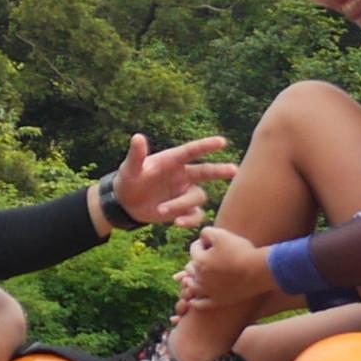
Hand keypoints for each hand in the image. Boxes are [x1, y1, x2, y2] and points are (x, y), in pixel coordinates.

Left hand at [108, 133, 234, 229]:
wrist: (126, 203)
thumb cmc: (128, 180)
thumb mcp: (130, 168)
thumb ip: (136, 155)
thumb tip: (137, 137)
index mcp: (172, 161)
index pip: (191, 151)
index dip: (206, 146)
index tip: (222, 141)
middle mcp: (182, 175)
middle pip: (206, 171)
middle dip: (220, 171)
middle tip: (235, 170)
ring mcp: (184, 192)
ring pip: (197, 196)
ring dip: (181, 204)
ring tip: (162, 210)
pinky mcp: (183, 209)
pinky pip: (195, 214)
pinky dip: (189, 220)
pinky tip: (177, 223)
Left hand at [180, 225, 275, 318]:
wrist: (259, 271)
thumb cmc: (241, 251)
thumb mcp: (222, 234)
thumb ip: (206, 232)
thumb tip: (201, 237)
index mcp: (199, 261)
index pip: (194, 249)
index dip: (204, 243)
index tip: (215, 243)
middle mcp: (200, 278)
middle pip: (190, 268)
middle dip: (197, 261)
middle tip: (211, 258)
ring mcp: (209, 291)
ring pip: (192, 286)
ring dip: (192, 280)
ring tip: (201, 275)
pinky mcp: (219, 301)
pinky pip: (201, 304)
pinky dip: (196, 302)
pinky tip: (194, 300)